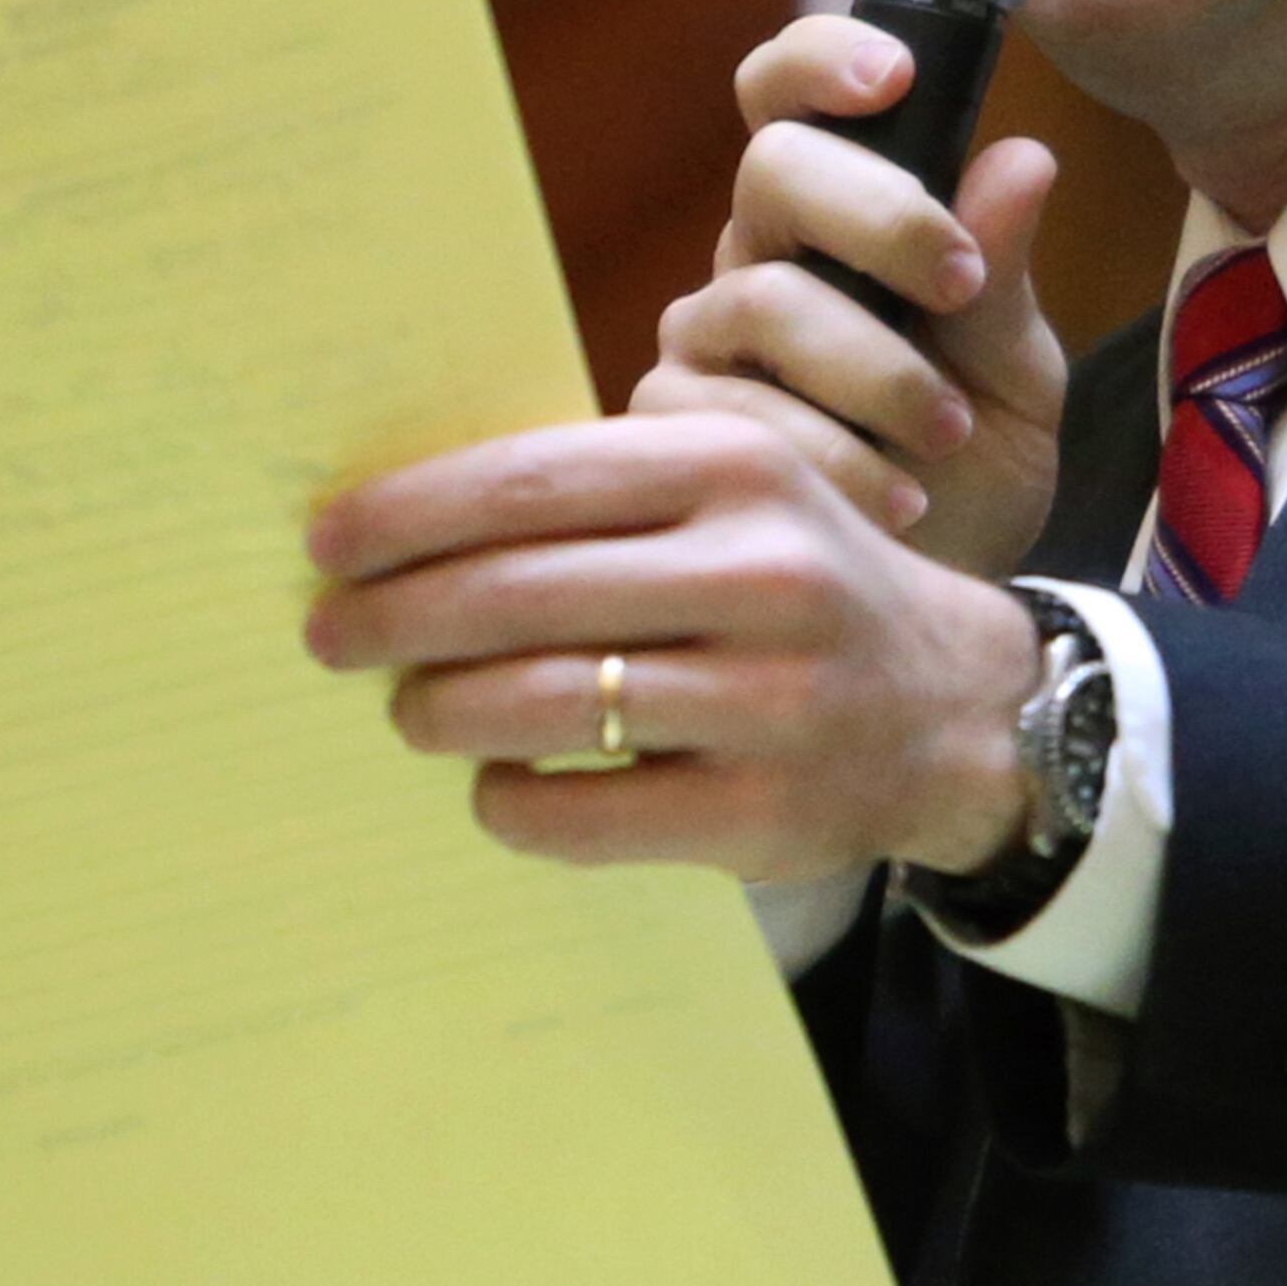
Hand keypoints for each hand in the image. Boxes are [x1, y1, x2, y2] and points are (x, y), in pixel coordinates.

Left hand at [303, 411, 1044, 880]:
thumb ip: (606, 494)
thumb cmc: (802, 584)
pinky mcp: (763, 813)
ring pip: (544, 706)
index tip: (327, 540)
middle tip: (330, 632)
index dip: (411, 513)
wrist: (960, 707)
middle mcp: (761, 573)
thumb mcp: (737, 495)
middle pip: (520, 594)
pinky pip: (585, 816)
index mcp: (737, 468)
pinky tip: (495, 786)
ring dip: (441, 711)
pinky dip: (513, 803)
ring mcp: (768, 699)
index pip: (532, 483)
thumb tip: (408, 521)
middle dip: (397, 616)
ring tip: (406, 710)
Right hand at [633, 16, 1069, 580]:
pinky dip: (831, 457)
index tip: (893, 74)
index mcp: (827, 221)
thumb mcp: (1014, 375)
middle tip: (963, 283)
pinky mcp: (666, 437)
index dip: (819, 61)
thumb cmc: (969, 475)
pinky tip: (897, 503)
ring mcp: (699, 345)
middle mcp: (748, 262)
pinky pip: (730, 416)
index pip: (785, 100)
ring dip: (874, 365)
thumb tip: (1024, 157)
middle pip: (772, 173)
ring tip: (947, 434)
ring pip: (762, 300)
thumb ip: (1008, 274)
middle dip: (881, 215)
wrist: (937, 606)